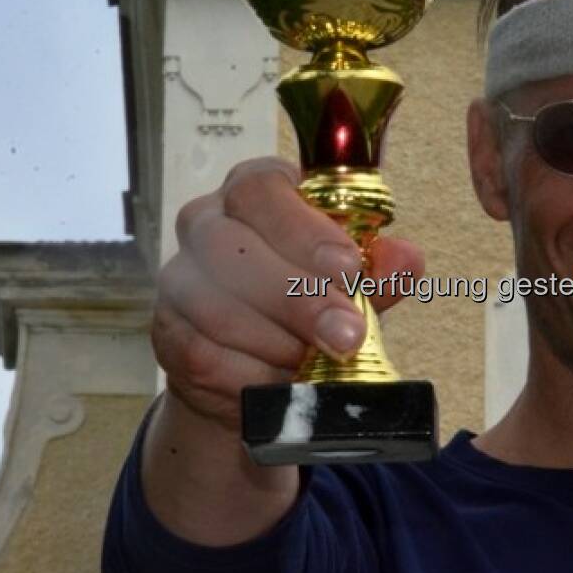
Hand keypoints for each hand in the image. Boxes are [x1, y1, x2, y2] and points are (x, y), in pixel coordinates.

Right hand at [152, 157, 425, 432]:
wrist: (258, 366)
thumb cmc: (310, 300)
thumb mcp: (352, 281)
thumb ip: (378, 269)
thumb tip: (404, 260)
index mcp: (254, 192)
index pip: (262, 189)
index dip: (305, 230)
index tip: (349, 268)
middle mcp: (206, 223)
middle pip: (231, 247)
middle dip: (297, 297)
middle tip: (348, 334)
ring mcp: (179, 278)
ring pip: (216, 306)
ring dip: (277, 341)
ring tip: (318, 363)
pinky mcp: (168, 333)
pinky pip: (203, 355)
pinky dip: (252, 375)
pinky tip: (284, 382)